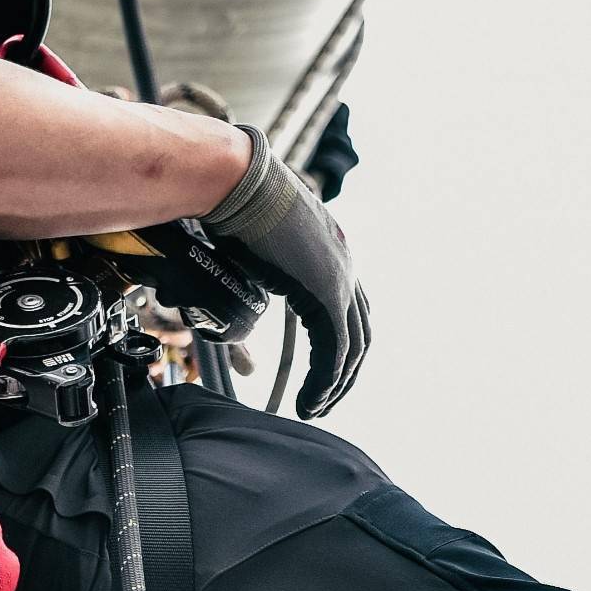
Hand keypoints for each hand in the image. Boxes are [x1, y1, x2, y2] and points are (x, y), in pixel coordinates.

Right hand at [199, 127, 369, 415]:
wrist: (232, 181)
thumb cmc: (231, 209)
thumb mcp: (252, 256)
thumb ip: (260, 287)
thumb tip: (243, 314)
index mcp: (331, 254)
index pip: (348, 313)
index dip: (338, 350)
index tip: (320, 376)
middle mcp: (344, 265)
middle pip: (358, 334)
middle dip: (342, 374)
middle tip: (321, 402)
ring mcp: (340, 277)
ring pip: (350, 347)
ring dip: (334, 384)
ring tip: (313, 409)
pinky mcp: (327, 290)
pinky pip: (335, 348)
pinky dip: (325, 379)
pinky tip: (310, 400)